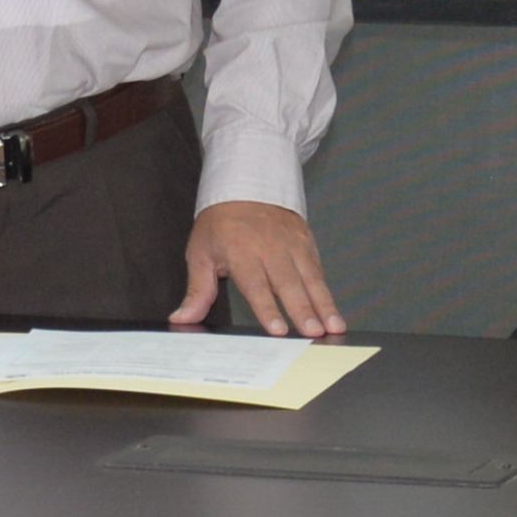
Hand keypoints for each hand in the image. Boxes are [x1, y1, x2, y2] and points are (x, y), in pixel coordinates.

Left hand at [174, 201, 343, 337]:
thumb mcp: (200, 253)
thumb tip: (182, 318)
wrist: (246, 184)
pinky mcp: (306, 242)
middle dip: (303, 310)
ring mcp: (291, 244)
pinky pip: (318, 269)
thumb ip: (197, 291)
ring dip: (324, 304)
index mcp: (240, 250)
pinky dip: (326, 290)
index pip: (256, 285)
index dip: (268, 309)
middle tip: (314, 332)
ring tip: (334, 326)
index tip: (278, 330)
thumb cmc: (221, 222)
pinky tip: (332, 310)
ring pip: (311, 277)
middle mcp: (269, 247)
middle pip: (289, 284)